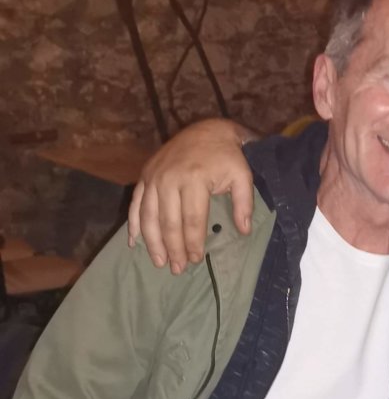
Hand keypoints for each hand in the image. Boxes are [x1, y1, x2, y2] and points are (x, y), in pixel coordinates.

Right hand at [127, 119, 255, 272]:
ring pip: (149, 216)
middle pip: (169, 222)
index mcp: (194, 179)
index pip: (192, 220)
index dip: (193, 242)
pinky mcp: (145, 174)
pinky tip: (133, 242)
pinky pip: (135, 203)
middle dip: (173, 248)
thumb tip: (242, 231)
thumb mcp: (243, 175)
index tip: (195, 259)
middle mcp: (169, 179)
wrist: (208, 129)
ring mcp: (154, 176)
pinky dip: (133, 224)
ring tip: (159, 262)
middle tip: (177, 269)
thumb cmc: (227, 156)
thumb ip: (244, 203)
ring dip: (152, 242)